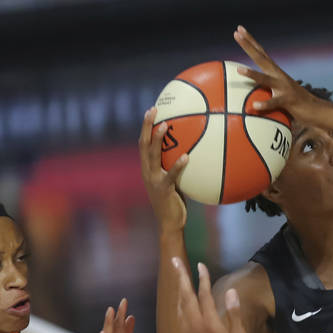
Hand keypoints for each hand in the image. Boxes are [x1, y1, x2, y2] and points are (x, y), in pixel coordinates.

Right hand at [139, 106, 189, 231]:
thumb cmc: (174, 202)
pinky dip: (178, 165)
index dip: (145, 127)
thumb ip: (175, 167)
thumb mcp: (173, 181)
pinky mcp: (163, 189)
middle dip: (147, 125)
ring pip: (152, 155)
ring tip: (165, 126)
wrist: (170, 223)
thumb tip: (189, 151)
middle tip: (154, 109)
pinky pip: (171, 174)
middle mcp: (147, 171)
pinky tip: (186, 156)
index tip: (151, 111)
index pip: (143, 143)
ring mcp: (153, 180)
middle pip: (143, 144)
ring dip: (158, 139)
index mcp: (147, 168)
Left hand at [172, 258, 247, 332]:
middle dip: (181, 277)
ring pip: (181, 304)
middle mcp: (196, 324)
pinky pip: (181, 313)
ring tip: (177, 274)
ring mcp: (191, 330)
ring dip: (179, 287)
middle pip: (186, 295)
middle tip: (174, 260)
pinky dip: (181, 301)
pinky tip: (181, 297)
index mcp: (210, 322)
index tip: (200, 264)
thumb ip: (234, 313)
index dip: (202, 278)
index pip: (204, 294)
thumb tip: (231, 292)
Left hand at [233, 25, 322, 122]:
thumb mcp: (278, 93)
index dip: (250, 42)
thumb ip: (265, 90)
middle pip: (261, 58)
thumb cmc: (294, 104)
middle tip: (237, 33)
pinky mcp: (288, 100)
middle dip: (248, 45)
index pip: (261, 53)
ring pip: (266, 79)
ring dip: (252, 74)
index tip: (239, 29)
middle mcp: (279, 76)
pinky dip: (265, 104)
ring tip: (239, 70)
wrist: (316, 110)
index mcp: (275, 72)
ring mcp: (284, 87)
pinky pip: (275, 102)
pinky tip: (256, 105)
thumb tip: (248, 94)